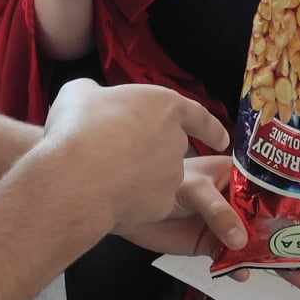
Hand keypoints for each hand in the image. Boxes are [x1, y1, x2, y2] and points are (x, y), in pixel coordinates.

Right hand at [40, 79, 229, 232]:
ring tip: (105, 177)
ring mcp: (172, 175)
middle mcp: (176, 141)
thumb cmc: (80, 126)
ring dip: (140, 177)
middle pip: (172, 147)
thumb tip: (92, 99)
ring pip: (160, 177)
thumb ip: (95, 96)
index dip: (210, 128)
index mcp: (165, 106)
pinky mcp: (161, 205)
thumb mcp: (80, 94)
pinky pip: (148, 203)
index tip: (222, 139)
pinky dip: (133, 202)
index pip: (198, 116)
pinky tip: (108, 197)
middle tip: (118, 151)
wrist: (78, 176)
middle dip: (152, 151)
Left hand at [120, 159, 299, 289]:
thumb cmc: (161, 182)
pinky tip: (246, 275)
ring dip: (274, 260)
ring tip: (299, 279)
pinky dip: (242, 268)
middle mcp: (236, 201)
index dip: (294, 205)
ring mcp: (224, 224)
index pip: (271, 190)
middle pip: (269, 221)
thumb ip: (218, 212)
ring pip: (254, 243)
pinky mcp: (210, 245)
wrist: (125, 204)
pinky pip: (232, 259)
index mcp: (237, 177)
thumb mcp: (194, 189)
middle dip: (291, 240)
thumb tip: (241, 241)